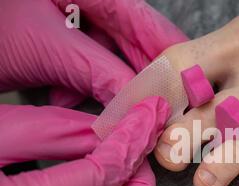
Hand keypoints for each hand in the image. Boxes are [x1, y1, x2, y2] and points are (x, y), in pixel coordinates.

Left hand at [0, 0, 186, 106]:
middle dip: (140, 79)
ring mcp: (69, 22)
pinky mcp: (54, 43)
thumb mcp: (43, 46)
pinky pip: (81, 65)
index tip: (187, 85)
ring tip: (114, 112)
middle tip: (156, 110)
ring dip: (108, 88)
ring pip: (106, 58)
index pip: (144, 20)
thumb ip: (96, 71)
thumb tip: (139, 101)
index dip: (170, 54)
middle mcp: (84, 2)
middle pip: (129, 42)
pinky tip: (68, 100)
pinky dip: (79, 87)